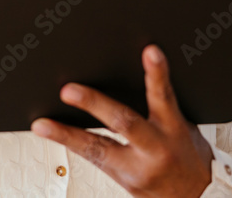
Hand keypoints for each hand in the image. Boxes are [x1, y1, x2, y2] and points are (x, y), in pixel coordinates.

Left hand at [31, 45, 213, 196]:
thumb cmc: (190, 156)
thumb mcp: (184, 127)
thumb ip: (161, 105)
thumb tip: (142, 73)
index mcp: (174, 130)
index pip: (164, 97)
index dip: (157, 74)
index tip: (150, 52)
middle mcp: (155, 149)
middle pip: (123, 123)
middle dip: (94, 104)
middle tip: (69, 90)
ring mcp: (138, 168)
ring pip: (97, 148)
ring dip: (66, 135)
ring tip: (42, 125)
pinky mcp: (124, 180)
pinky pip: (93, 160)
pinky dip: (71, 145)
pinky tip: (52, 133)